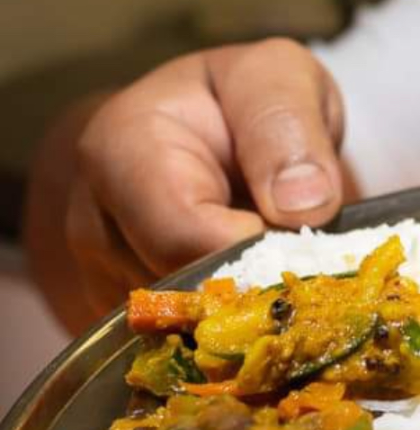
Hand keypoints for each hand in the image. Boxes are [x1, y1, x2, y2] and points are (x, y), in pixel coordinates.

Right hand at [63, 39, 345, 319]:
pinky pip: (190, 351)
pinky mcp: (135, 319)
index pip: (179, 235)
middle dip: (255, 289)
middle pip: (183, 293)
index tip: (302, 248)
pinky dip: (240, 336)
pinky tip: (269, 303)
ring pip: (189, 330)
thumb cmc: (246, 102)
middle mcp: (97, 222)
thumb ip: (285, 125)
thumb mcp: (278, 79)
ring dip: (251, 315)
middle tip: (312, 271)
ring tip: (289, 275)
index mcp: (121, 150)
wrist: (220, 136)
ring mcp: (107, 278)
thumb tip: (304, 203)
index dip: (251, 253)